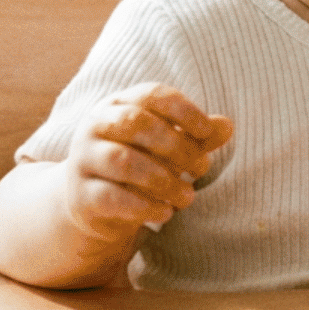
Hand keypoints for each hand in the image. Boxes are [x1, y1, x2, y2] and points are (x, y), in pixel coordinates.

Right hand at [59, 82, 233, 244]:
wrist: (93, 203)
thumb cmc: (140, 164)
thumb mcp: (169, 146)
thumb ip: (197, 136)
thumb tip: (227, 126)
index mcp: (120, 104)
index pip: (152, 95)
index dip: (184, 111)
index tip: (208, 134)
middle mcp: (95, 125)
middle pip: (136, 124)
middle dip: (176, 147)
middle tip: (201, 169)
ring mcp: (84, 160)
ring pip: (123, 161)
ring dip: (163, 181)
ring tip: (187, 197)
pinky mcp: (80, 195)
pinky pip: (112, 197)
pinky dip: (144, 207)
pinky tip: (165, 214)